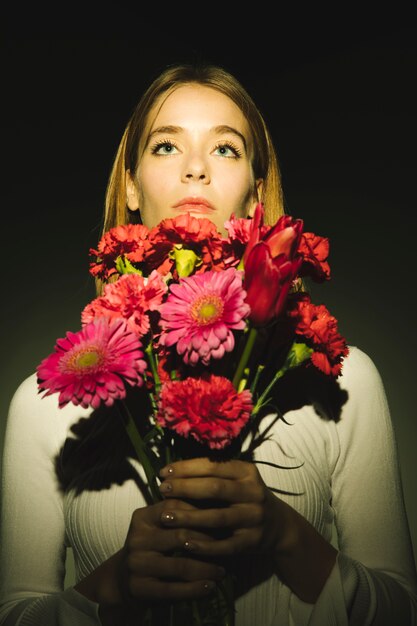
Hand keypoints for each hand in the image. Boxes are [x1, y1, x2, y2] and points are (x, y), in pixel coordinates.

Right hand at [118, 498, 225, 605]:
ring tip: (222, 570)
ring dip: (206, 568)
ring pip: (180, 564)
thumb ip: (180, 515)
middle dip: (209, 542)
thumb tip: (219, 506)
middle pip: (181, 535)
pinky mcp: (139, 588)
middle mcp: (137, 538)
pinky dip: (195, 589)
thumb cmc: (151, 547)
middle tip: (228, 546)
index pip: (176, 508)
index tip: (222, 518)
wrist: (122, 578)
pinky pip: (173, 589)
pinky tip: (209, 586)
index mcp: (142, 517)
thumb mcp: (158, 527)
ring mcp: (136, 564)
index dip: (201, 513)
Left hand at [158, 458, 289, 558]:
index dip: (186, 468)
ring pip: (218, 517)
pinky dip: (205, 545)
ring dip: (189, 517)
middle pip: (214, 488)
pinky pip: (225, 545)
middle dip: (185, 488)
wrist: (280, 527)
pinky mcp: (253, 541)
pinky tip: (186, 543)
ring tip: (166, 517)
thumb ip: (212, 474)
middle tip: (162, 490)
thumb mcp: (238, 480)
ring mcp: (254, 518)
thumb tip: (172, 471)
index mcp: (247, 472)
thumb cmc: (247, 498)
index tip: (164, 472)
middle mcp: (253, 492)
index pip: (213, 465)